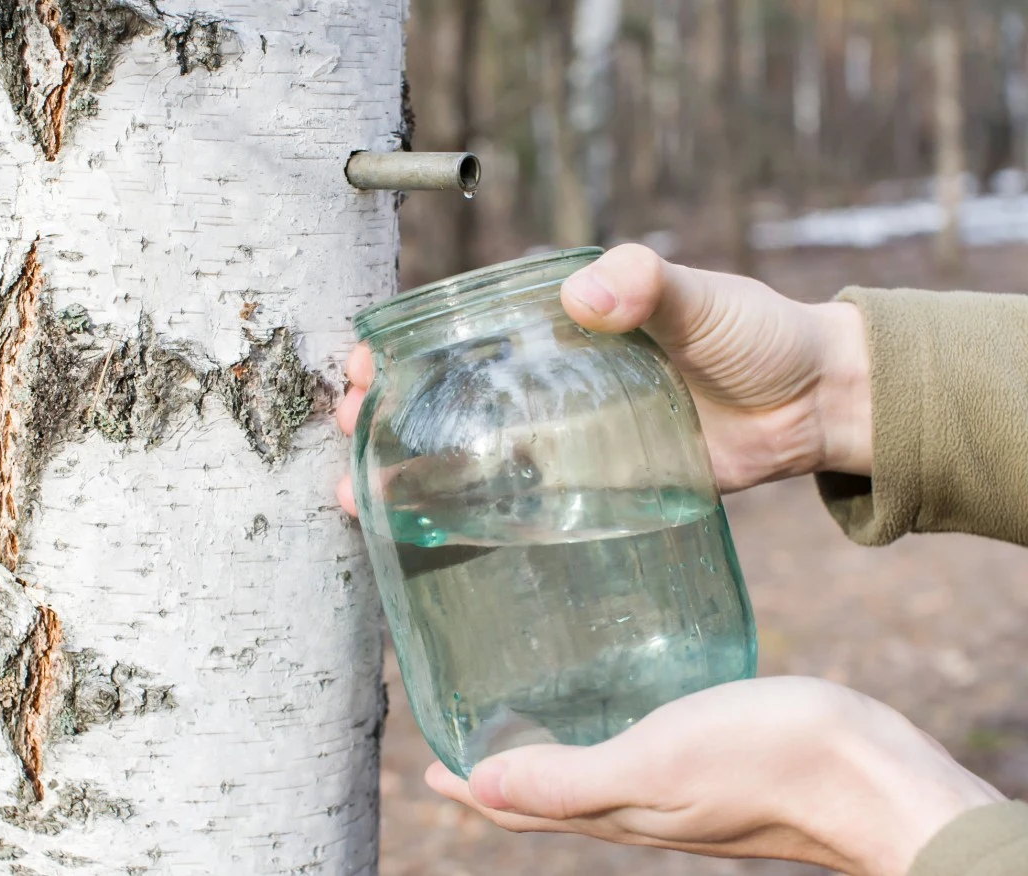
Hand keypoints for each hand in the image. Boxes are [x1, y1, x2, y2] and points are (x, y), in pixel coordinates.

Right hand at [335, 245, 872, 510]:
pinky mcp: (591, 485)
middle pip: (448, 393)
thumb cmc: (755, 335)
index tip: (362, 363)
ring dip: (411, 468)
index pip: (464, 328)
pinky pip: (520, 499)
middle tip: (348, 429)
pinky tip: (428, 533)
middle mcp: (551, 379)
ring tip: (360, 493)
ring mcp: (566, 435)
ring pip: (469, 451)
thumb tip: (585, 296)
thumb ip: (648, 285)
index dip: (404, 345)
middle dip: (388, 410)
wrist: (811, 406)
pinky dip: (470, 515)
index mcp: (562, 323)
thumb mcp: (701, 298)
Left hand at [424, 677, 1003, 875]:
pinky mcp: (710, 755)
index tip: (428, 762)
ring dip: (546, 749)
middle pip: (546, 791)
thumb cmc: (768, 765)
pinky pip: (636, 747)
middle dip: (499, 767)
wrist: (873, 778)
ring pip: (589, 770)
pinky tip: (615, 694)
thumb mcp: (655, 766)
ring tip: (524, 711)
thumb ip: (569, 780)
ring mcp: (674, 783)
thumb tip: (476, 788)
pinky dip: (603, 729)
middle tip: (466, 729)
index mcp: (614, 809)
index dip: (468, 787)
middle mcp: (636, 802)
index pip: (516, 806)